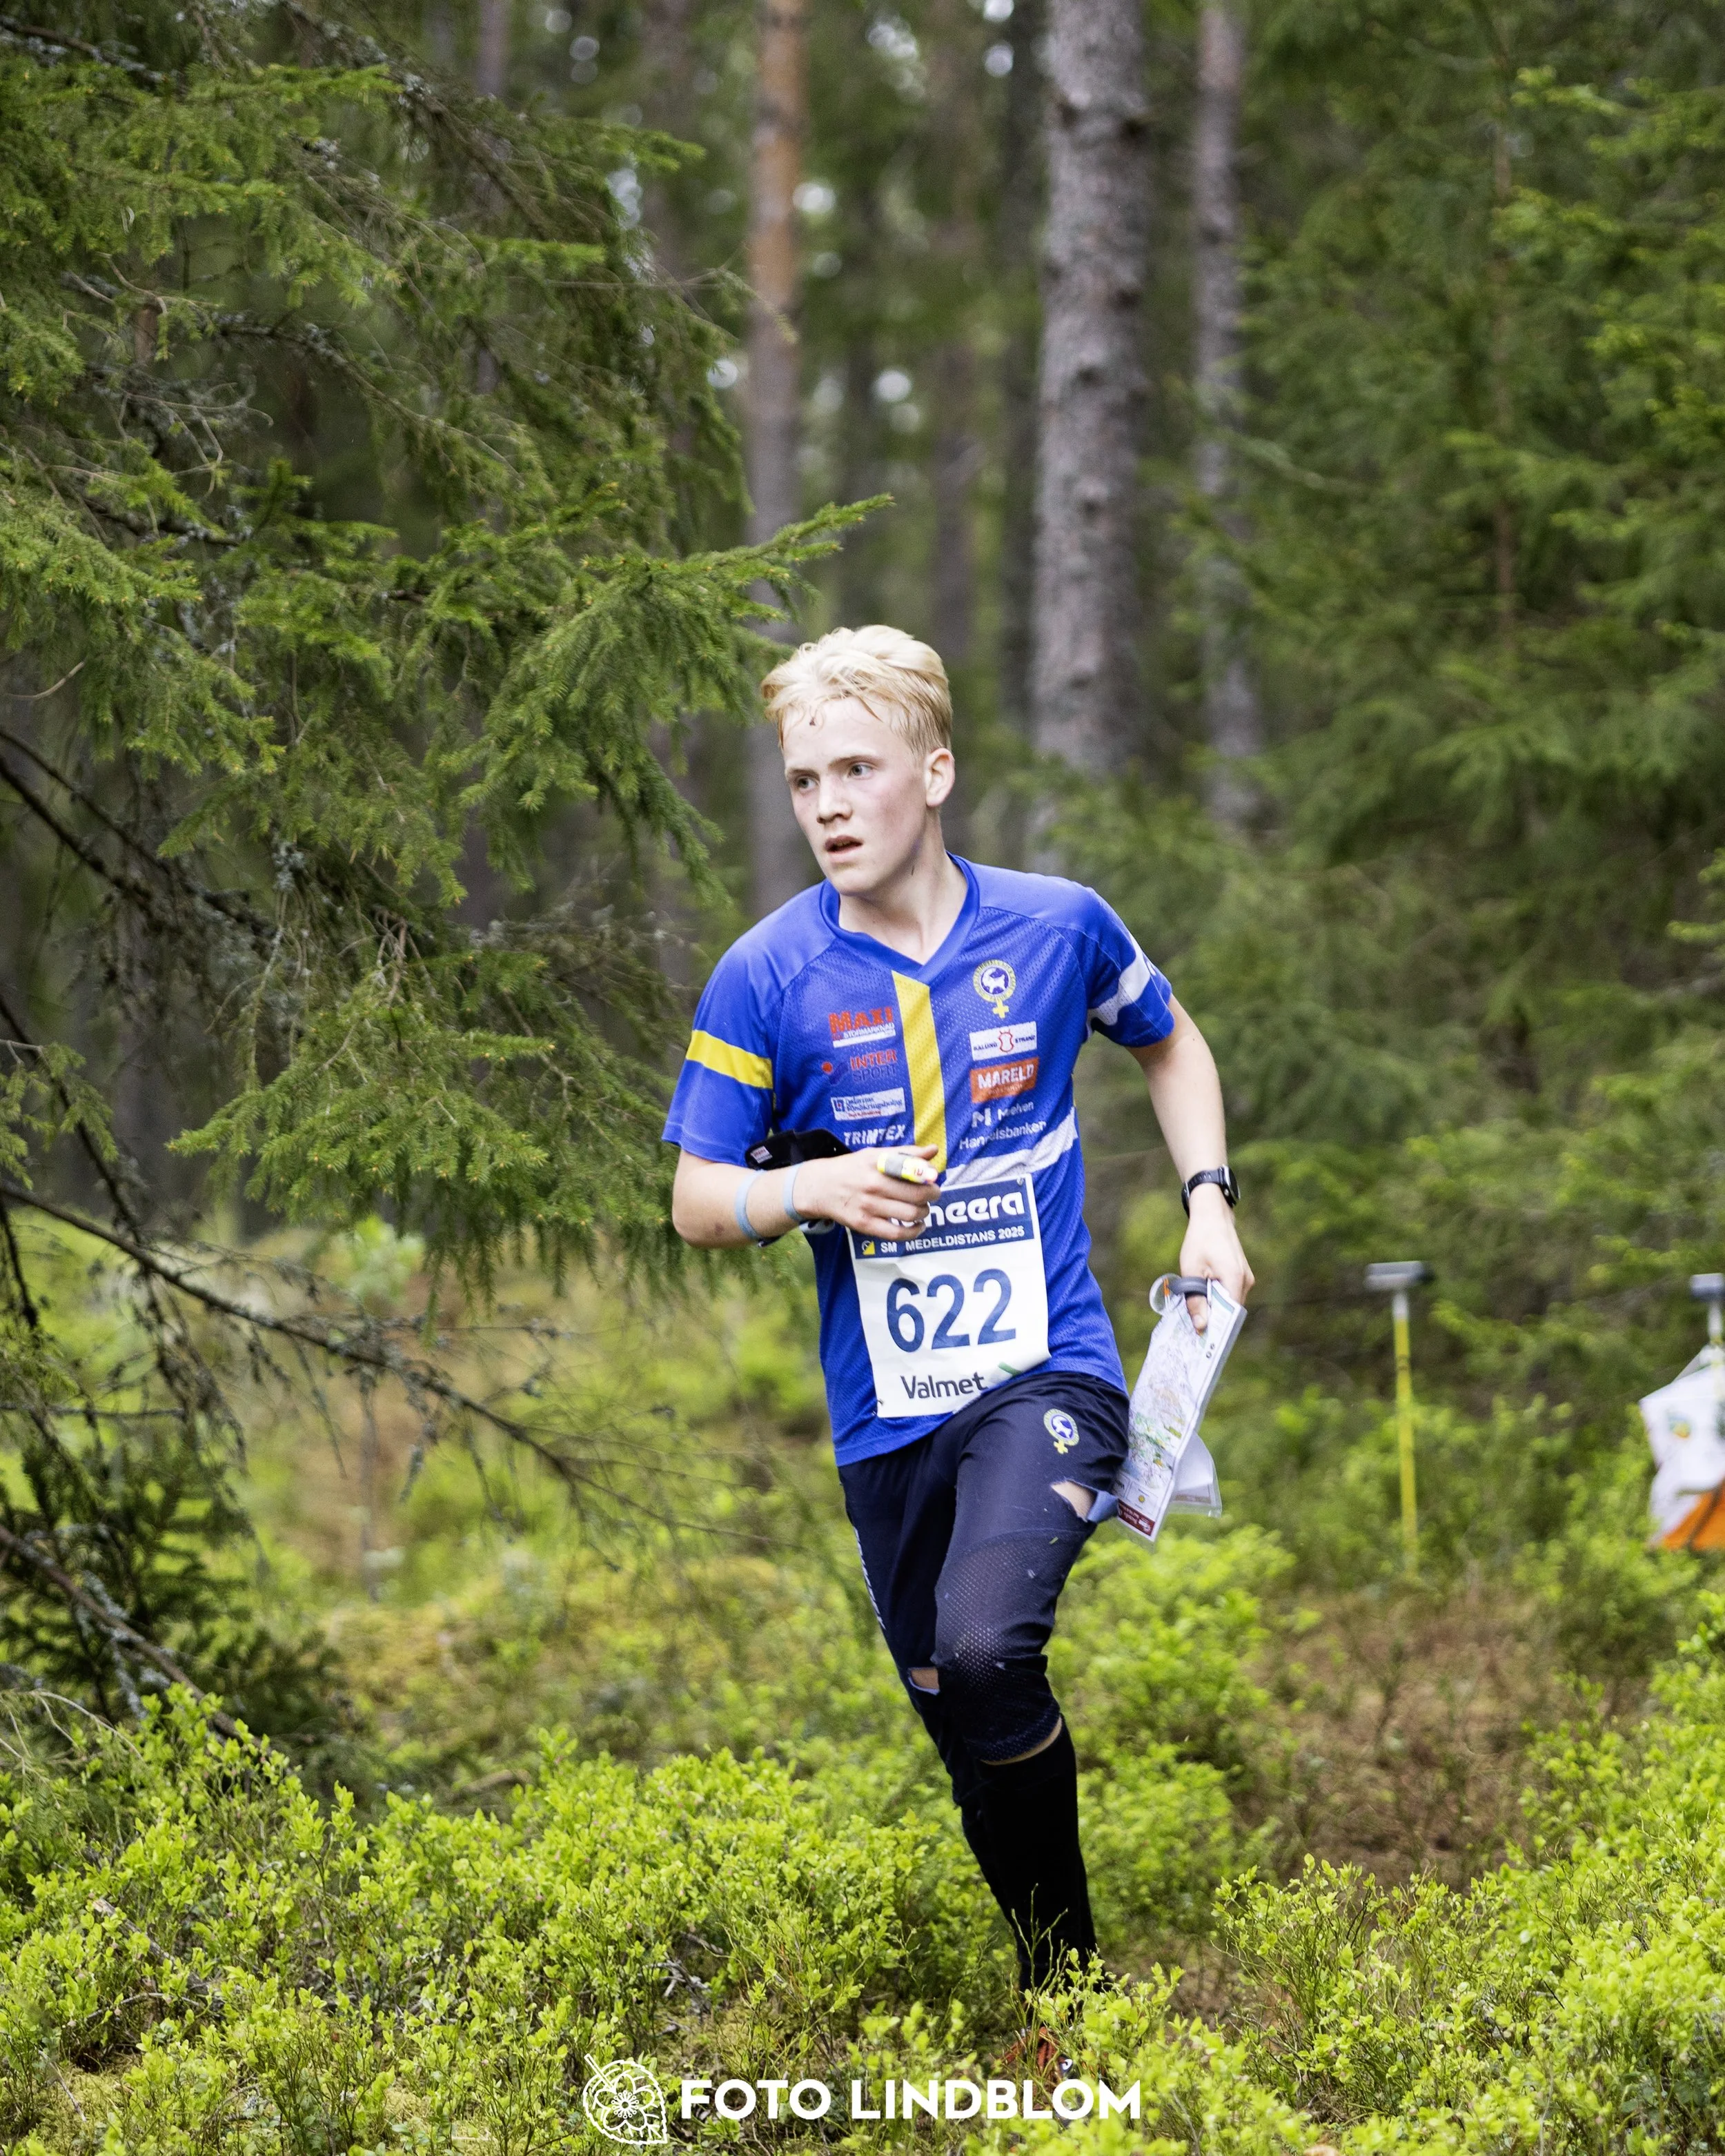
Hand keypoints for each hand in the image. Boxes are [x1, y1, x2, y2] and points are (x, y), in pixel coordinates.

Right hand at [795, 1145, 940, 1238]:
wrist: (820, 1187)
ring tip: (923, 1208)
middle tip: (932, 1194)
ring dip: (924, 1212)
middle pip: (917, 1195)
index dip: (929, 1176)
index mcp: (878, 1163)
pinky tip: (917, 1226)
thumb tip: (933, 1150)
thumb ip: (905, 1153)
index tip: (933, 1178)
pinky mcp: (864, 1224)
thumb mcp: (875, 1154)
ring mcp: (868, 1206)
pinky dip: (914, 1232)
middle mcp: (873, 1183)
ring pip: (910, 1214)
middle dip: (932, 1195)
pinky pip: (896, 1234)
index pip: (913, 1169)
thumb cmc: (852, 1168)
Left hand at [1179, 1184, 1253, 1330]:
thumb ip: (1195, 1299)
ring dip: (1215, 1310)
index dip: (1219, 1331)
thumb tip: (1201, 1326)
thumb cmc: (1200, 1240)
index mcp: (1235, 1279)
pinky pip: (1230, 1294)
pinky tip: (1202, 1301)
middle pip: (1231, 1312)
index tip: (1205, 1344)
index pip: (1231, 1316)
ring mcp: (1245, 1278)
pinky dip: (1217, 1300)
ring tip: (1196, 1318)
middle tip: (1195, 1335)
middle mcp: (1245, 1281)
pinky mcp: (1240, 1275)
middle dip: (1215, 1323)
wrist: (1212, 1215)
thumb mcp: (1191, 1270)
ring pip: (1230, 1303)